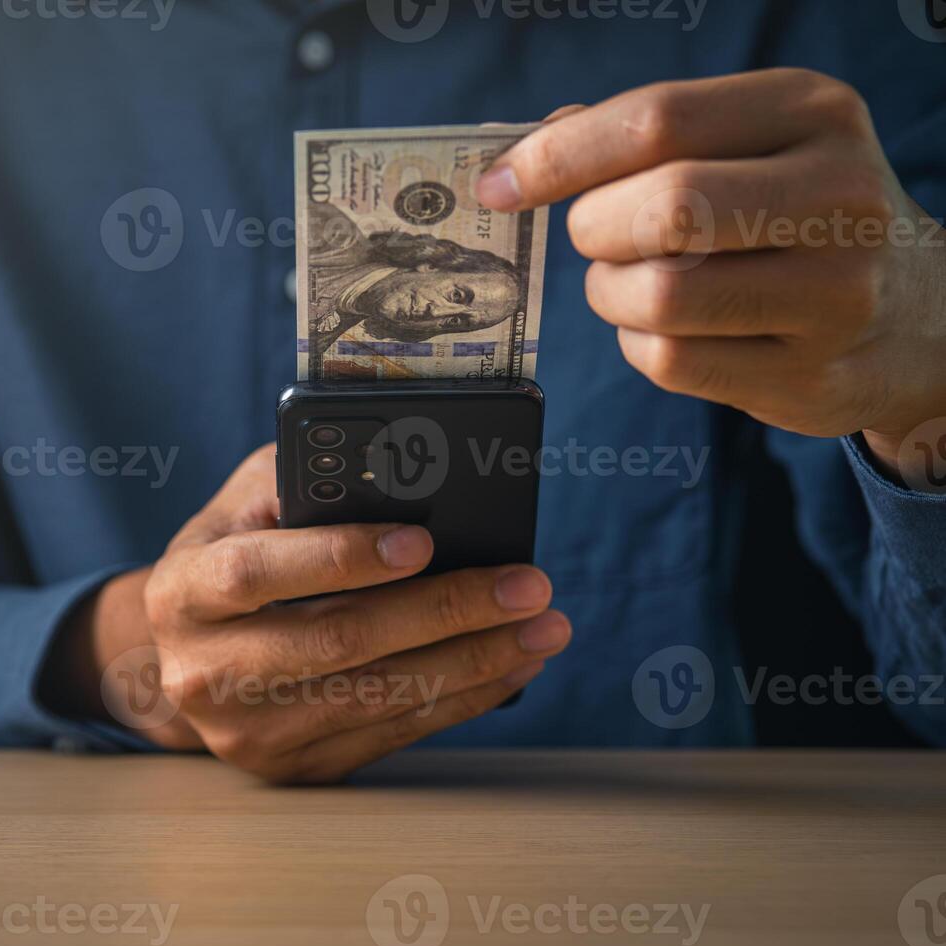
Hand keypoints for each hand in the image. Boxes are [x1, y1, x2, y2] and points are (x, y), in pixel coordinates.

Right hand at [50, 445, 569, 783]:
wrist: (187, 655)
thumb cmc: (232, 555)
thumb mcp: (246, 503)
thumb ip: (303, 480)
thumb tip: (401, 475)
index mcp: (182, 591)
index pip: (257, 573)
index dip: (339, 558)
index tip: (422, 541)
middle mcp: (205, 671)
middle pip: (335, 643)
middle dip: (444, 611)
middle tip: (526, 584)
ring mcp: (246, 731)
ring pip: (375, 698)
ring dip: (473, 662)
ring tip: (541, 627)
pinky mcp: (290, 768)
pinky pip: (389, 736)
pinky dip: (459, 700)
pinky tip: (508, 666)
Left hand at [477, 70, 945, 483]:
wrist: (917, 313)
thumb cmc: (796, 214)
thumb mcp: (751, 142)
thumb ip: (645, 135)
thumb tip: (525, 154)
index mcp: (812, 113)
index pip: (658, 120)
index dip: (559, 156)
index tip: (500, 184)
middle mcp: (838, 195)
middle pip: (662, 208)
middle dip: (594, 228)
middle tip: (595, 236)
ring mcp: (835, 293)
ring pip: (659, 295)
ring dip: (612, 293)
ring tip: (634, 281)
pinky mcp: (809, 374)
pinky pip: (669, 361)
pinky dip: (640, 344)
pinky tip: (671, 327)